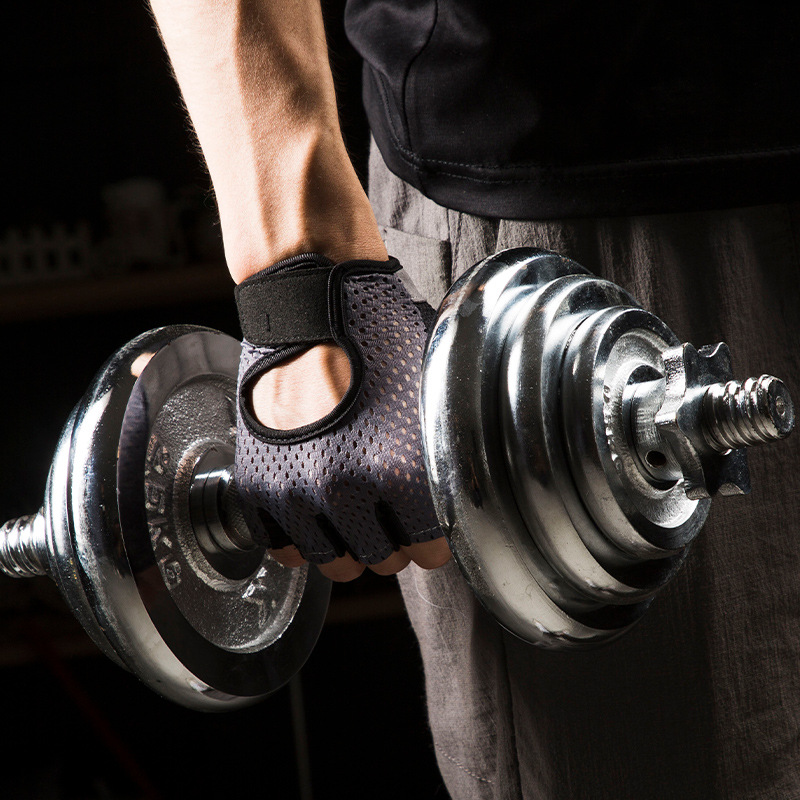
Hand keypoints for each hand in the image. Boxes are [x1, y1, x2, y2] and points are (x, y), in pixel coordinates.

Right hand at [235, 256, 451, 581]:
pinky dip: (301, 537)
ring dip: (350, 543)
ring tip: (354, 509)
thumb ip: (449, 450)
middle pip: (384, 561)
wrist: (310, 301)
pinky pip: (282, 550)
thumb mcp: (433, 389)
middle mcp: (345, 493)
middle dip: (395, 538)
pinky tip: (315, 510)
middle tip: (391, 508)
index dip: (435, 535)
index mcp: (399, 473)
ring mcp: (295, 492)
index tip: (429, 520)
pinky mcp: (257, 486)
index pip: (431, 553)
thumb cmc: (378, 336)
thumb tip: (469, 485)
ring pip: (335, 564)